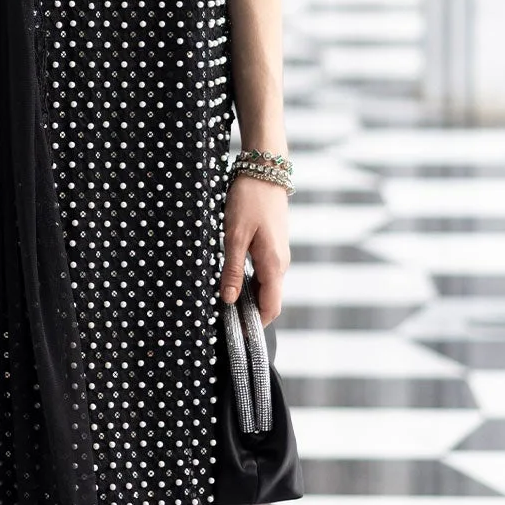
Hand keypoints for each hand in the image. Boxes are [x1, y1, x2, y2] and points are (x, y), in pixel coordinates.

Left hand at [220, 175, 289, 323]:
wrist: (265, 169)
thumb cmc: (249, 199)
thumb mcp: (234, 235)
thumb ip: (232, 269)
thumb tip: (228, 300)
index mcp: (274, 264)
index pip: (270, 308)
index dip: (255, 325)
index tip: (236, 335)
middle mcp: (280, 263)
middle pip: (269, 300)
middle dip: (249, 314)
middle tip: (224, 322)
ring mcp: (278, 254)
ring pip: (266, 286)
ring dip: (248, 298)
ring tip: (224, 304)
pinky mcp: (273, 245)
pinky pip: (264, 273)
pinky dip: (250, 282)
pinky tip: (232, 280)